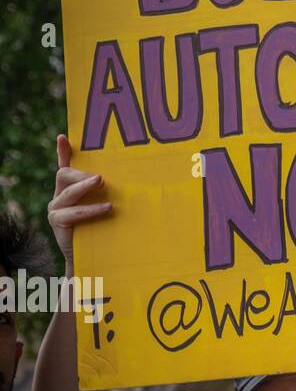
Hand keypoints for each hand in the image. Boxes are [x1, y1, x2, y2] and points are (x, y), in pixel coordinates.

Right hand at [47, 134, 111, 269]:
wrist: (96, 254)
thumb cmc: (107, 223)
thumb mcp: (111, 201)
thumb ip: (116, 189)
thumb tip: (144, 172)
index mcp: (72, 185)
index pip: (66, 163)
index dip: (63, 151)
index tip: (63, 136)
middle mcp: (61, 193)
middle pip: (64, 174)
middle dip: (81, 173)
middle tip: (101, 177)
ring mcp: (57, 207)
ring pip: (67, 191)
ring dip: (85, 187)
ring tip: (102, 183)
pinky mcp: (58, 221)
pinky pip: (70, 213)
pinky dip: (89, 209)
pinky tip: (106, 208)